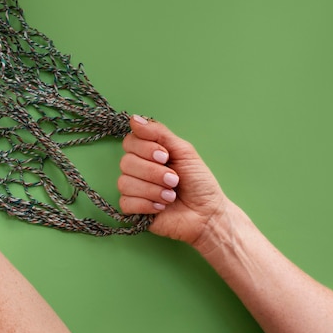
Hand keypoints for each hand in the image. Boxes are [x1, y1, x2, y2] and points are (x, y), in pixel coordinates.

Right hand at [118, 115, 229, 245]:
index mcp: (147, 153)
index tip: (165, 156)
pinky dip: (146, 205)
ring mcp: (133, 189)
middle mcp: (137, 169)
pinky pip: (125, 202)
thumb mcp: (183, 151)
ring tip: (171, 196)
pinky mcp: (133, 210)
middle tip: (174, 180)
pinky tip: (161, 207)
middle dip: (153, 172)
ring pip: (125, 183)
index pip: (129, 142)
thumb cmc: (199, 182)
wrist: (207, 213)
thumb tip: (134, 119)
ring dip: (152, 190)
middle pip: (126, 162)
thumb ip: (159, 133)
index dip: (145, 148)